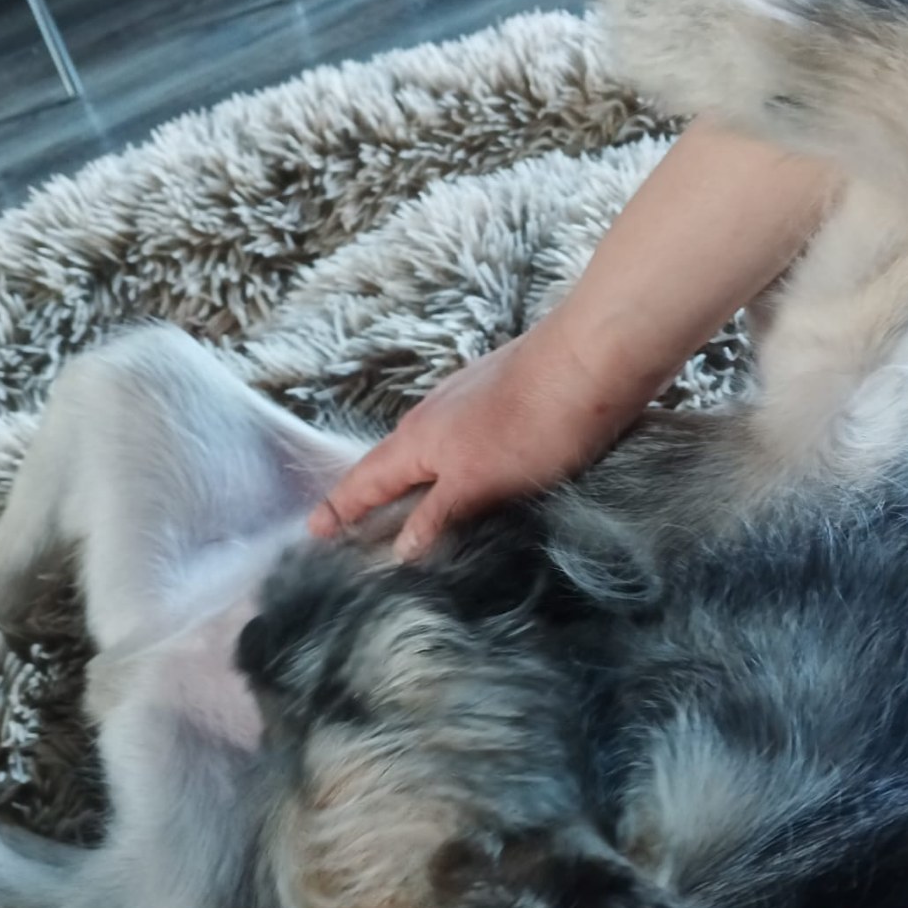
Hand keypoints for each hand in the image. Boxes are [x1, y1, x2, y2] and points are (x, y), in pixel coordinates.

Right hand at [308, 312, 653, 558]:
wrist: (593, 359)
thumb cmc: (531, 425)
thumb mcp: (478, 484)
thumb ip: (437, 515)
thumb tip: (398, 548)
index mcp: (416, 441)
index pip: (364, 482)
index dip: (339, 510)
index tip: (314, 532)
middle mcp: (431, 417)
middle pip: (390, 464)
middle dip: (370, 496)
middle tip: (350, 526)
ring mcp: (466, 401)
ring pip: (425, 451)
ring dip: (410, 481)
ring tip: (404, 509)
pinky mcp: (501, 396)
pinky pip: (456, 440)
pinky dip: (446, 466)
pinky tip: (466, 476)